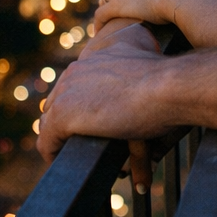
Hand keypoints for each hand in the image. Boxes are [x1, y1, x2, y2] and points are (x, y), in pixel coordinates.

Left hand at [38, 24, 181, 188]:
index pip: (76, 83)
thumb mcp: (149, 54)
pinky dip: (54, 155)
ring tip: (76, 157)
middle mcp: (76, 69)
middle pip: (59, 101)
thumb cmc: (170, 77)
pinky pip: (47, 142)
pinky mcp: (62, 116)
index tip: (94, 123)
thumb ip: (140, 54)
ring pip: (52, 121)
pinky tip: (66, 164)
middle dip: (69, 123)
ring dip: (64, 140)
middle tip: (82, 143)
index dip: (82, 105)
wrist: (168, 86)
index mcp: (95, 55)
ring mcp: (66, 92)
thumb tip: (143, 52)